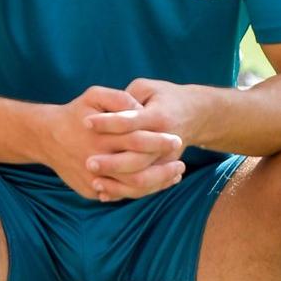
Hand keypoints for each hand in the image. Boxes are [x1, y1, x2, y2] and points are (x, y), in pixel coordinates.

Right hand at [41, 86, 183, 201]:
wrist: (46, 137)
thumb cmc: (75, 113)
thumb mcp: (93, 95)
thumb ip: (118, 98)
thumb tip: (139, 109)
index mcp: (100, 136)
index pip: (137, 140)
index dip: (159, 141)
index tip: (176, 139)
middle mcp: (96, 160)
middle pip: (137, 171)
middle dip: (163, 169)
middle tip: (181, 165)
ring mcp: (92, 179)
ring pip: (131, 188)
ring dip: (156, 184)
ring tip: (174, 176)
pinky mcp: (90, 191)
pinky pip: (121, 195)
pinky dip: (141, 191)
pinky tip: (156, 183)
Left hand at [84, 77, 200, 199]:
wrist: (195, 114)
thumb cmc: (163, 97)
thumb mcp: (147, 88)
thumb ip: (125, 97)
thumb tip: (104, 114)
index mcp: (159, 117)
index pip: (131, 122)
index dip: (107, 122)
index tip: (85, 122)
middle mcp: (166, 141)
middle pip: (137, 158)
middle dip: (111, 163)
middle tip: (87, 162)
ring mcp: (167, 159)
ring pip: (142, 178)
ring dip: (116, 183)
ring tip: (93, 181)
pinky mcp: (164, 169)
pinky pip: (145, 187)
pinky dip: (125, 192)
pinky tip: (104, 192)